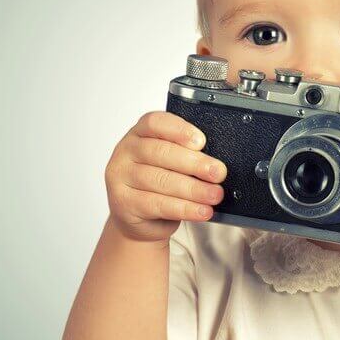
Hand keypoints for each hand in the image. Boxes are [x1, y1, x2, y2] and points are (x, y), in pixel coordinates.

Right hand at [104, 111, 226, 242]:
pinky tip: (202, 211)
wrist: (136, 217)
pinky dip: (185, 208)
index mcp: (139, 133)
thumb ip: (186, 153)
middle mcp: (126, 152)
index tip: (202, 141)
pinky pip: (158, 205)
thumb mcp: (170, 162)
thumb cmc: (158, 182)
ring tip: (214, 195)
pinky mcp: (124, 203)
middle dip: (195, 163)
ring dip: (194, 189)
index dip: (179, 130)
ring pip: (161, 180)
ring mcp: (121, 177)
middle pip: (161, 152)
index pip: (155, 122)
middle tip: (218, 173)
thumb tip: (215, 162)